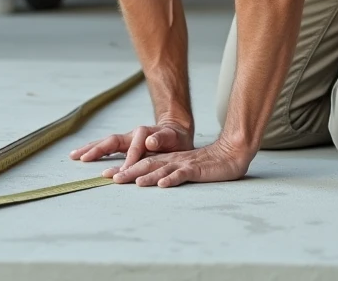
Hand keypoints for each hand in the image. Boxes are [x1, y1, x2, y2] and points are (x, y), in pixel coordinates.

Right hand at [69, 122, 193, 167]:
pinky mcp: (124, 145)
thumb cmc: (175, 137)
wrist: (175, 132)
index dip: (127, 161)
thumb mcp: (173, 137)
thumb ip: (162, 138)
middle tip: (80, 157)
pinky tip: (84, 156)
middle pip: (110, 141)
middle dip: (96, 149)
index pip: (132, 149)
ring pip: (105, 143)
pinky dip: (95, 150)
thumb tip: (149, 141)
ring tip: (74, 155)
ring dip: (90, 149)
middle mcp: (131, 136)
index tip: (121, 174)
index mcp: (142, 134)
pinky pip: (107, 148)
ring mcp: (126, 140)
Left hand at [105, 139, 252, 187]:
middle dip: (127, 171)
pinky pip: (182, 174)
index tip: (107, 175)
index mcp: (168, 160)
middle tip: (110, 178)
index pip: (142, 162)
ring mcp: (184, 164)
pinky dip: (172, 179)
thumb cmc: (207, 164)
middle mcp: (172, 160)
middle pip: (146, 164)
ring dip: (146, 175)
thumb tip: (151, 183)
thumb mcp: (183, 169)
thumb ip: (168, 173)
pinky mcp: (196, 169)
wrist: (231, 153)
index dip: (125, 168)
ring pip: (161, 168)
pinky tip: (162, 184)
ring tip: (132, 182)